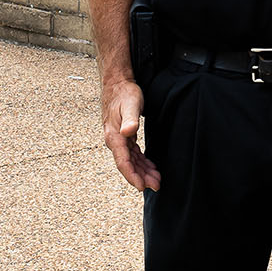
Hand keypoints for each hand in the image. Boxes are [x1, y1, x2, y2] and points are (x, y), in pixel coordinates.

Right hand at [101, 77, 160, 191]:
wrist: (117, 83)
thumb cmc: (124, 93)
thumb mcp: (130, 104)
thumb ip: (130, 119)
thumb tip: (128, 133)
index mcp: (114, 136)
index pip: (123, 162)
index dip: (132, 176)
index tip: (142, 186)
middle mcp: (115, 141)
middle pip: (128, 165)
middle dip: (141, 177)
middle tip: (156, 185)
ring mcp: (119, 139)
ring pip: (131, 161)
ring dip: (143, 171)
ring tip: (156, 180)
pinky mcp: (125, 136)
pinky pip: (133, 154)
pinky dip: (142, 162)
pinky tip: (150, 167)